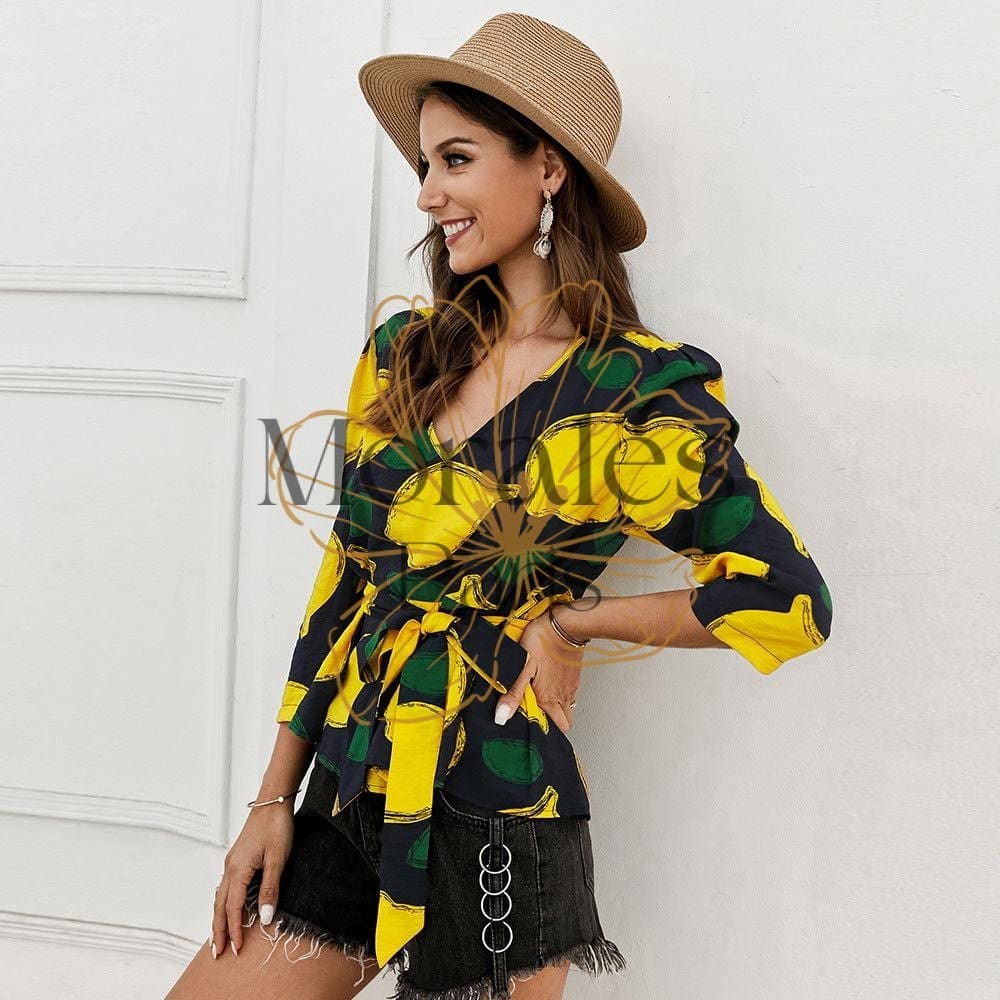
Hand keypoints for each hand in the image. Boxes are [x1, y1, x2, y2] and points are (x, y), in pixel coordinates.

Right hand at [210, 802, 293, 958]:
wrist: (272, 801)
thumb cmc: (276, 827)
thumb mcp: (277, 859)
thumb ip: (270, 889)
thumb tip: (265, 918)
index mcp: (238, 870)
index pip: (233, 908)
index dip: (235, 929)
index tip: (236, 948)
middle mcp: (230, 867)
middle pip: (219, 906)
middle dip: (218, 930)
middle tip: (217, 952)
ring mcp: (231, 861)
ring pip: (220, 896)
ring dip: (218, 918)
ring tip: (217, 936)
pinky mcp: (237, 857)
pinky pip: (225, 886)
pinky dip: (223, 902)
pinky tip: (226, 907)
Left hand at [494, 606, 584, 734]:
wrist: (564, 625)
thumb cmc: (542, 642)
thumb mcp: (521, 667)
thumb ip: (512, 693)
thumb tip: (501, 717)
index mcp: (549, 698)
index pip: (554, 728)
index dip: (543, 731)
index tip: (530, 725)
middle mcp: (562, 696)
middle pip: (564, 723)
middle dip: (554, 725)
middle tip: (537, 716)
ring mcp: (570, 687)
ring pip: (568, 709)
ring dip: (557, 710)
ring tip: (542, 701)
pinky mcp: (574, 676)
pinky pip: (570, 695)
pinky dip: (561, 696)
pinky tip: (550, 685)